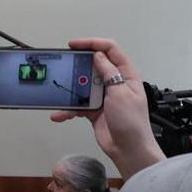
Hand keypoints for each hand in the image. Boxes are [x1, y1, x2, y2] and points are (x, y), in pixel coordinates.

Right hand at [49, 38, 163, 176]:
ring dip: (70, 89)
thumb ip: (108, 72)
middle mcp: (115, 82)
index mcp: (126, 74)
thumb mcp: (120, 92)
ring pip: (83, 85)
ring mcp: (104, 96)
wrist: (128, 149)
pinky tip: (60, 114)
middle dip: (78, 65)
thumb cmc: (132, 122)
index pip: (110, 50)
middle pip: (94, 65)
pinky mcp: (94, 109)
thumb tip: (98, 55)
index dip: (93, 43)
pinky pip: (78, 104)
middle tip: (65, 64)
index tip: (75, 45)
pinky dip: (68, 109)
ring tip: (60, 91)